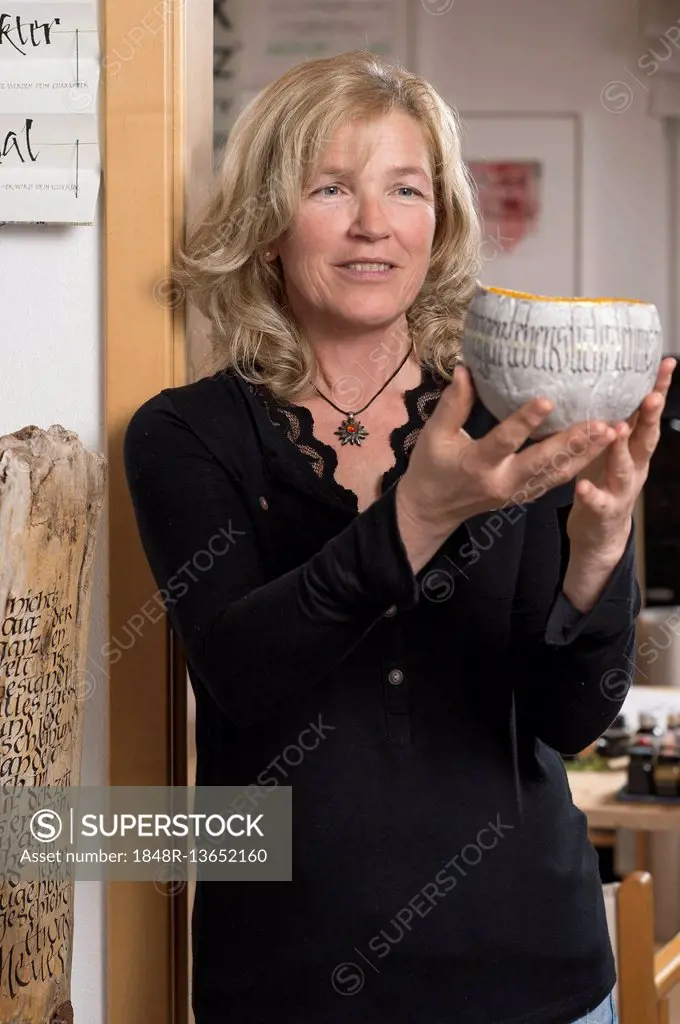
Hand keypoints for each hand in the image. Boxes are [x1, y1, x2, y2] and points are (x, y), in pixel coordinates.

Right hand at [397, 365, 625, 534]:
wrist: (432, 509)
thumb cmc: (430, 467)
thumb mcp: (434, 435)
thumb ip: (452, 404)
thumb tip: (466, 369)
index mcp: (478, 464)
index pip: (505, 441)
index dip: (525, 421)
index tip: (548, 400)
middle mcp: (503, 482)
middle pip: (544, 463)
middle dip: (575, 443)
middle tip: (604, 423)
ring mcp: (517, 492)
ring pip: (558, 474)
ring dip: (588, 454)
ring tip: (614, 431)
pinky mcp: (526, 495)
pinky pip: (557, 480)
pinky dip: (580, 464)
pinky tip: (599, 446)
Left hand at [566, 357, 676, 558]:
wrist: (602, 532)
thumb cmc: (605, 482)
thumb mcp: (615, 449)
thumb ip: (617, 423)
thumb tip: (613, 384)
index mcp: (636, 448)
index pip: (648, 414)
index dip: (659, 388)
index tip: (666, 363)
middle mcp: (635, 466)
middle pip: (645, 438)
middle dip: (650, 417)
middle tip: (652, 396)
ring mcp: (621, 489)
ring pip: (624, 467)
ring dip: (621, 449)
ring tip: (617, 430)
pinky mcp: (602, 510)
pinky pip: (597, 501)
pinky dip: (590, 493)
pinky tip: (582, 486)